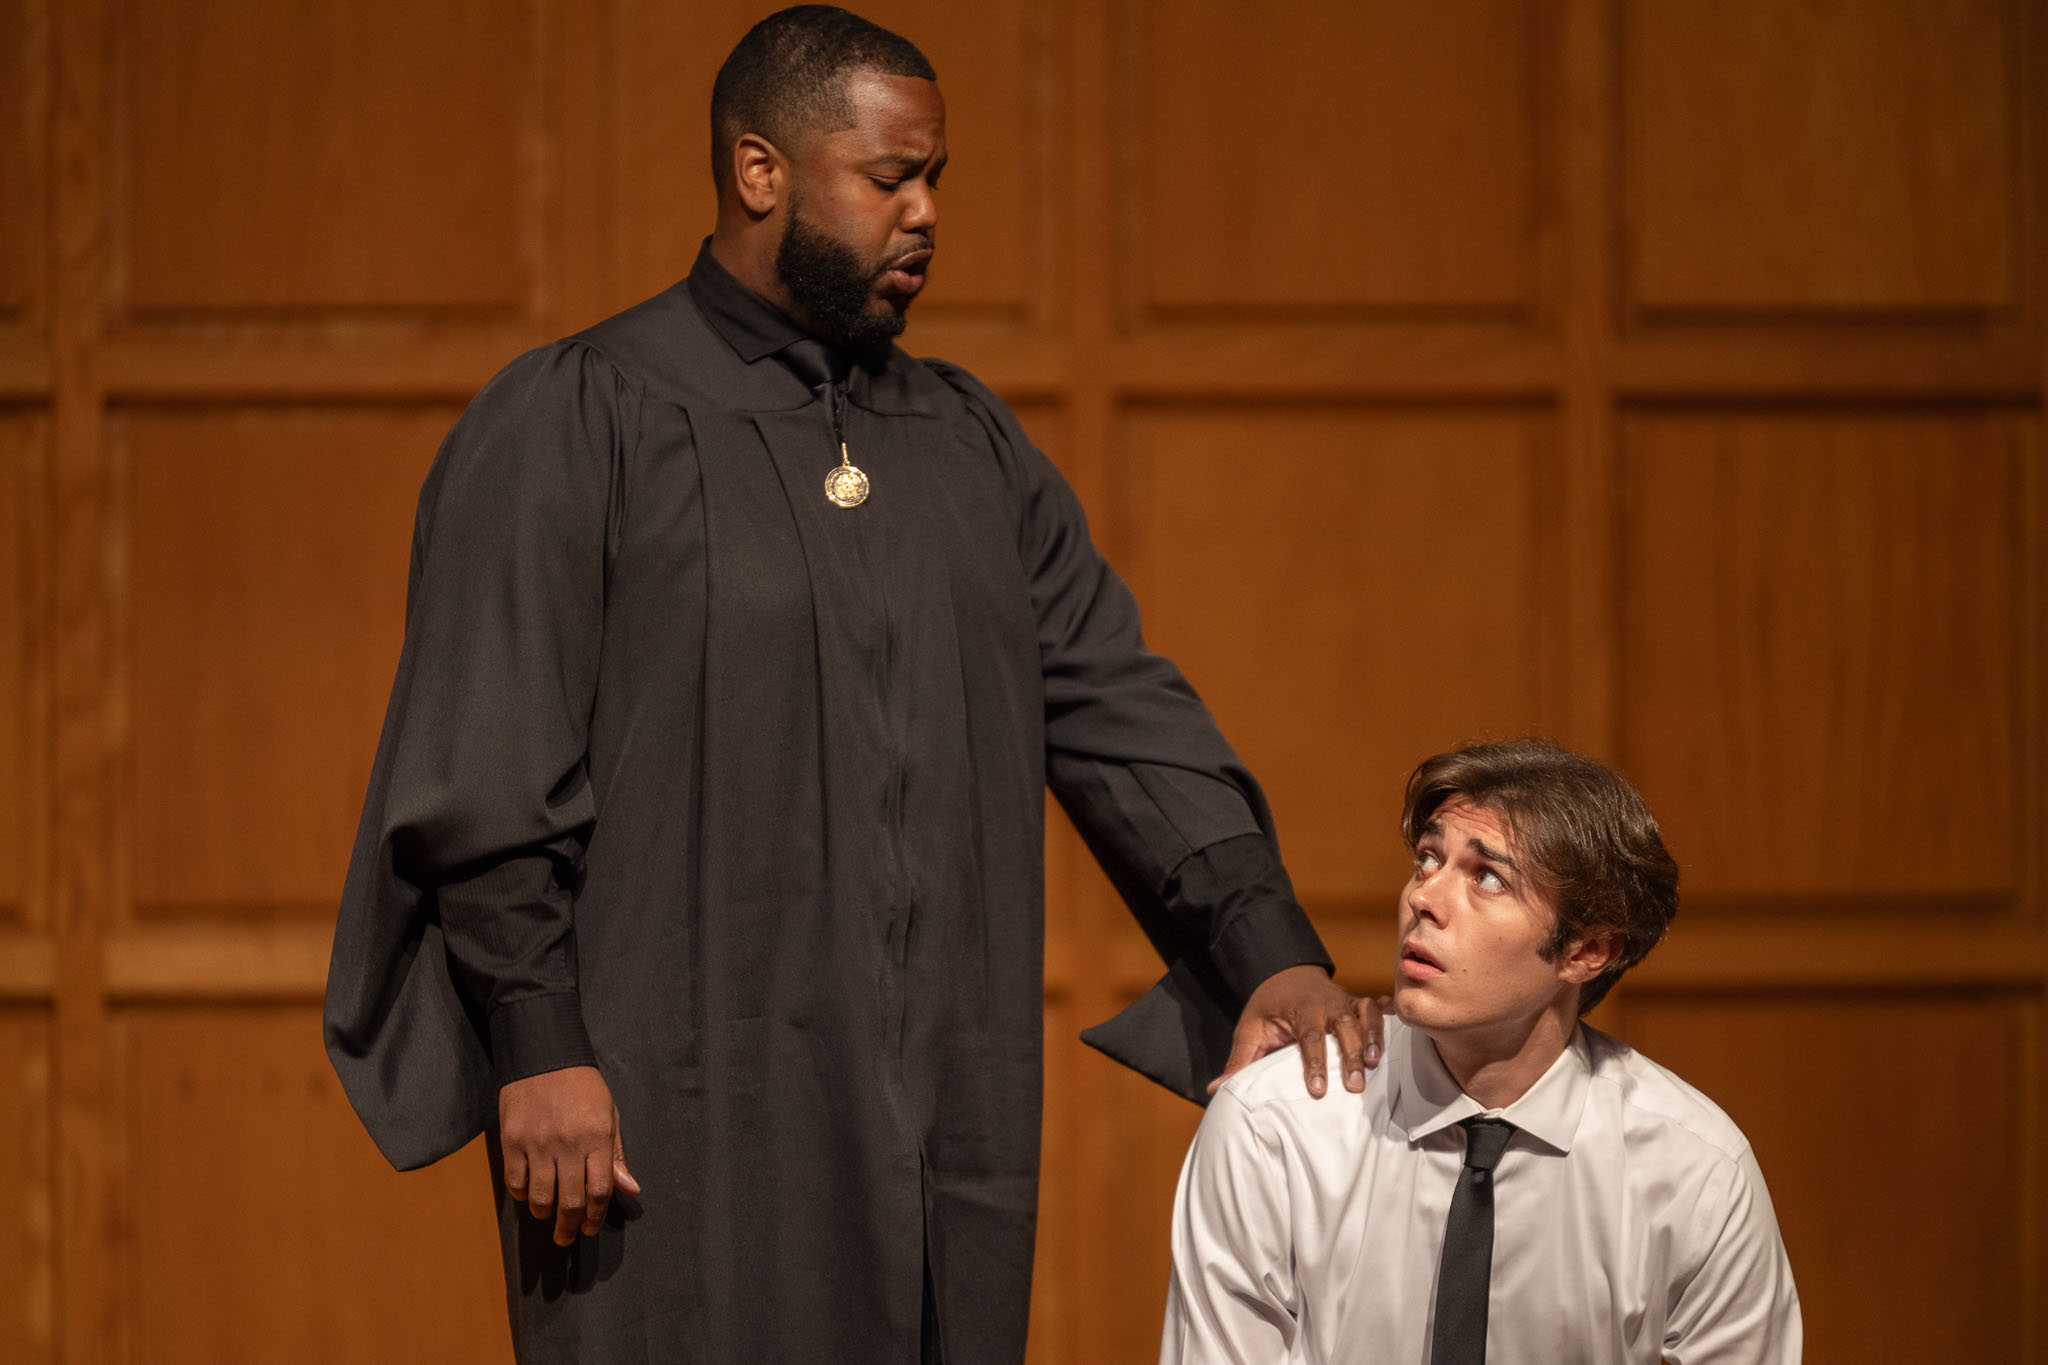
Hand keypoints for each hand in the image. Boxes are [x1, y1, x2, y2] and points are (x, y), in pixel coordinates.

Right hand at [498, 1065, 640, 1245]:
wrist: (544, 1056)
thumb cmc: (583, 1087)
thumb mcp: (609, 1114)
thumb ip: (616, 1154)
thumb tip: (630, 1188)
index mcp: (597, 1137)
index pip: (599, 1191)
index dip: (596, 1216)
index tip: (591, 1228)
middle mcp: (568, 1144)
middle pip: (570, 1202)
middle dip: (570, 1227)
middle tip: (567, 1236)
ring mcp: (537, 1143)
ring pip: (540, 1198)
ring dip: (546, 1215)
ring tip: (549, 1216)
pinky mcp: (511, 1141)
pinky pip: (516, 1182)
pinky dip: (523, 1195)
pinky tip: (530, 1194)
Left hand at [1208, 964, 1387, 1098]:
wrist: (1287, 972)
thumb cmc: (1268, 1006)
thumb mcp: (1249, 1029)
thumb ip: (1239, 1061)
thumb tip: (1217, 1090)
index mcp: (1300, 1009)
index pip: (1308, 1037)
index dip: (1314, 1064)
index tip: (1317, 1089)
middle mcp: (1326, 1003)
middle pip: (1343, 1027)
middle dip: (1349, 1056)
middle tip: (1355, 1086)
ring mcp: (1345, 1001)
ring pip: (1364, 1017)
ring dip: (1372, 1039)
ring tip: (1375, 1065)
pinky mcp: (1357, 1003)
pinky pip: (1375, 1009)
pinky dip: (1386, 1021)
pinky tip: (1397, 1038)